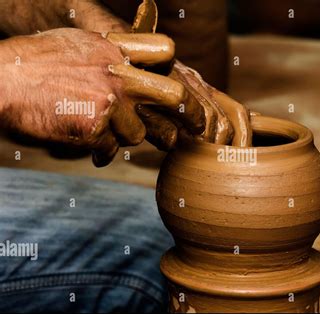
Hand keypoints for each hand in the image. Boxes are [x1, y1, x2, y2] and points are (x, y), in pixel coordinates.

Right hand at [0, 28, 204, 165]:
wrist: (0, 81)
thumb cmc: (35, 63)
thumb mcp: (78, 44)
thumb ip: (110, 53)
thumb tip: (135, 62)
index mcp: (114, 48)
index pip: (165, 50)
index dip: (173, 68)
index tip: (174, 83)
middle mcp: (117, 73)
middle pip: (175, 95)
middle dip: (185, 113)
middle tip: (189, 127)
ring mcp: (108, 101)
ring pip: (138, 134)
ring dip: (123, 137)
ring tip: (99, 130)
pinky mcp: (96, 128)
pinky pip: (112, 150)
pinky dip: (100, 152)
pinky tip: (86, 144)